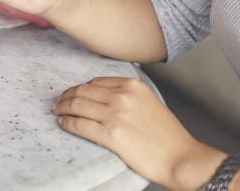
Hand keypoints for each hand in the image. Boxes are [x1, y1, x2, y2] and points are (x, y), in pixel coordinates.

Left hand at [53, 77, 225, 189]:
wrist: (181, 158)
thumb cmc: (168, 136)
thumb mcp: (149, 102)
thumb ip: (127, 96)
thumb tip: (101, 96)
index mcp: (132, 85)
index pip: (96, 82)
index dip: (80, 88)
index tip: (73, 93)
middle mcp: (122, 96)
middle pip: (83, 91)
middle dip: (67, 96)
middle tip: (59, 102)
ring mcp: (115, 114)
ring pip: (77, 105)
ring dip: (63, 108)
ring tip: (57, 111)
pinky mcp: (110, 135)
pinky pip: (79, 124)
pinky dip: (67, 122)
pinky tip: (63, 123)